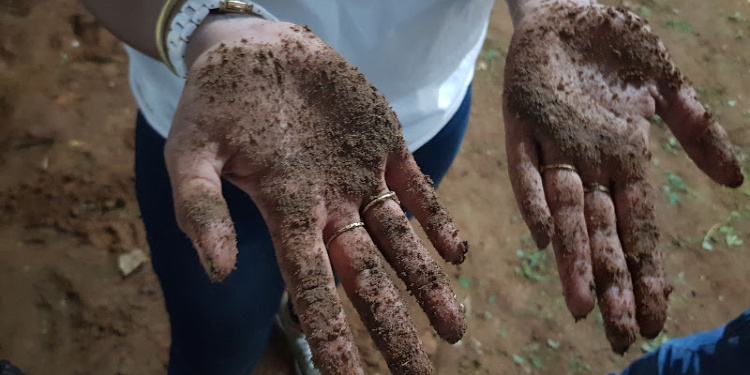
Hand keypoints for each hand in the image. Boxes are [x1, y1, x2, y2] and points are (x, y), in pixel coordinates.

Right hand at [165, 18, 467, 374]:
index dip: (330, 334)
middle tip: (418, 374)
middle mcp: (328, 206)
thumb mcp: (189, 154)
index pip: (312, 287)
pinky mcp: (383, 141)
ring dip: (427, 284)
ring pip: (400, 241)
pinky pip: (416, 186)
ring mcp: (359, 175)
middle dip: (392, 326)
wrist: (252, 47)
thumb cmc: (214, 103)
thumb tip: (217, 271)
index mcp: (286, 214)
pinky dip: (437, 218)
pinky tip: (457, 253)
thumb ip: (201, 209)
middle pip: (366, 278)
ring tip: (454, 331)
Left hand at [503, 0, 742, 351]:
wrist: (567, 6)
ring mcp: (556, 145)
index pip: (639, 229)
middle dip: (610, 285)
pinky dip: (536, 198)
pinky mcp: (522, 122)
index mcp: (625, 159)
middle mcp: (590, 162)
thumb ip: (698, 130)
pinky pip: (527, 166)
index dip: (645, 275)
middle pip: (603, 233)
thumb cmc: (616, 46)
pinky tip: (545, 235)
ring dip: (575, 257)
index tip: (654, 320)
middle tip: (616, 338)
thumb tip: (735, 182)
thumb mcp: (667, 85)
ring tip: (581, 306)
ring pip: (567, 211)